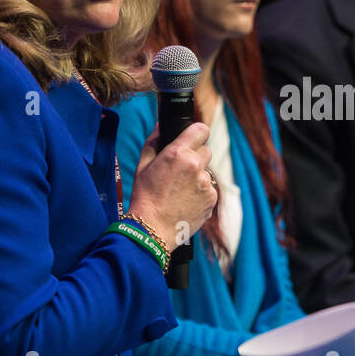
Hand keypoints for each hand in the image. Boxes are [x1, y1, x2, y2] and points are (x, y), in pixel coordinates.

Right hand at [128, 122, 216, 244]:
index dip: (197, 133)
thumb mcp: (142, 166)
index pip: (201, 129)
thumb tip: (161, 127)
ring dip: (197, 176)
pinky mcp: (212, 199)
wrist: (152, 229)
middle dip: (195, 156)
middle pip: (206, 150)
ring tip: (179, 190)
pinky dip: (200, 192)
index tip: (192, 138)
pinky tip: (185, 201)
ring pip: (207, 171)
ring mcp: (206, 183)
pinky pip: (209, 189)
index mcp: (178, 153)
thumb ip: (154, 142)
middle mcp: (196, 166)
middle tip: (180, 170)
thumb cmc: (144, 197)